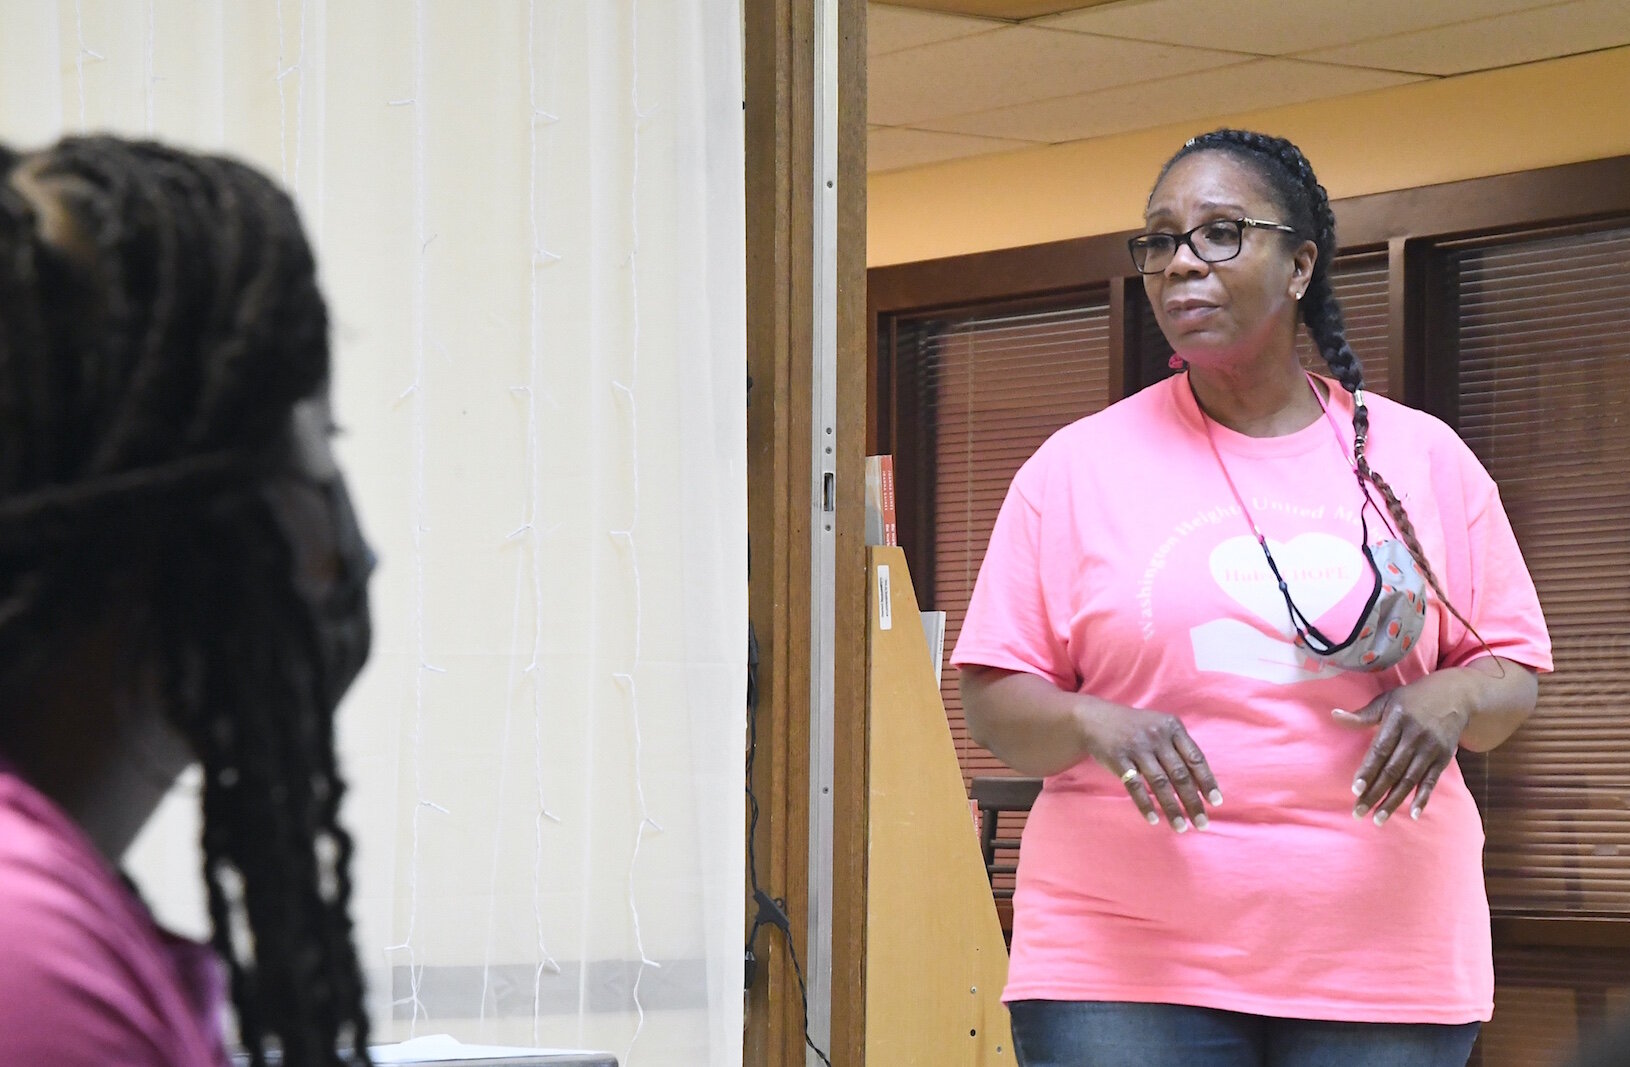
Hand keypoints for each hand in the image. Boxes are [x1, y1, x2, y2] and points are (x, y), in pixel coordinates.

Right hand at [1080, 702, 1220, 832]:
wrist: (1094, 719)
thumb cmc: (1135, 727)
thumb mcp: (1160, 728)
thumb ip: (1179, 749)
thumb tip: (1200, 784)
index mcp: (1172, 727)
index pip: (1195, 758)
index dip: (1207, 782)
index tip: (1215, 803)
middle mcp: (1157, 736)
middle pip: (1180, 774)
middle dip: (1193, 802)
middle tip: (1202, 824)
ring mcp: (1136, 747)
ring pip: (1160, 783)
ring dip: (1172, 808)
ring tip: (1181, 827)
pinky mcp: (1118, 758)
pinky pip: (1135, 786)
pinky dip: (1145, 804)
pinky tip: (1154, 819)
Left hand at [1334, 679, 1471, 825]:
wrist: (1455, 695)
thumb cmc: (1412, 699)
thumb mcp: (1387, 700)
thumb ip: (1363, 715)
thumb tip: (1334, 716)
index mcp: (1397, 720)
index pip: (1379, 750)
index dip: (1367, 771)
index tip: (1355, 789)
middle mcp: (1415, 736)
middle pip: (1392, 770)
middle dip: (1375, 793)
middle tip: (1358, 812)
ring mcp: (1431, 748)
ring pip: (1409, 779)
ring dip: (1394, 801)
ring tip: (1378, 819)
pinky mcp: (1443, 758)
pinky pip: (1431, 781)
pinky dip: (1423, 798)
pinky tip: (1412, 814)